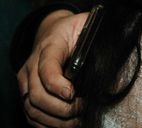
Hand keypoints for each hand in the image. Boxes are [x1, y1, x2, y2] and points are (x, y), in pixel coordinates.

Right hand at [17, 10, 87, 126]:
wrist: (54, 30)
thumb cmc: (74, 29)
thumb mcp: (87, 25)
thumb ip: (97, 38)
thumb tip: (113, 57)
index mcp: (49, 46)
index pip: (47, 68)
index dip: (57, 85)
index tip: (72, 94)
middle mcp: (32, 64)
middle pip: (37, 94)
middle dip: (60, 108)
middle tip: (80, 109)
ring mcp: (27, 79)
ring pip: (32, 107)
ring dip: (54, 119)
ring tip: (75, 121)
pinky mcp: (26, 91)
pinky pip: (30, 113)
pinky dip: (45, 123)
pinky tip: (63, 124)